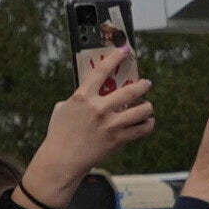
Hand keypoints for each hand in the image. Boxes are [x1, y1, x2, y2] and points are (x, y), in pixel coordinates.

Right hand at [34, 48, 159, 201]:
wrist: (62, 158)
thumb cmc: (60, 133)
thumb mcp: (63, 109)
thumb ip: (78, 99)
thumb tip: (90, 93)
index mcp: (82, 97)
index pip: (101, 71)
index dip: (115, 58)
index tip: (124, 50)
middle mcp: (98, 108)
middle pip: (130, 91)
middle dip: (143, 85)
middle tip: (146, 84)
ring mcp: (110, 124)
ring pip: (141, 111)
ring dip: (148, 107)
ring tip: (148, 106)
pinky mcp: (118, 139)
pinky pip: (142, 129)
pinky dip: (148, 124)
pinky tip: (147, 122)